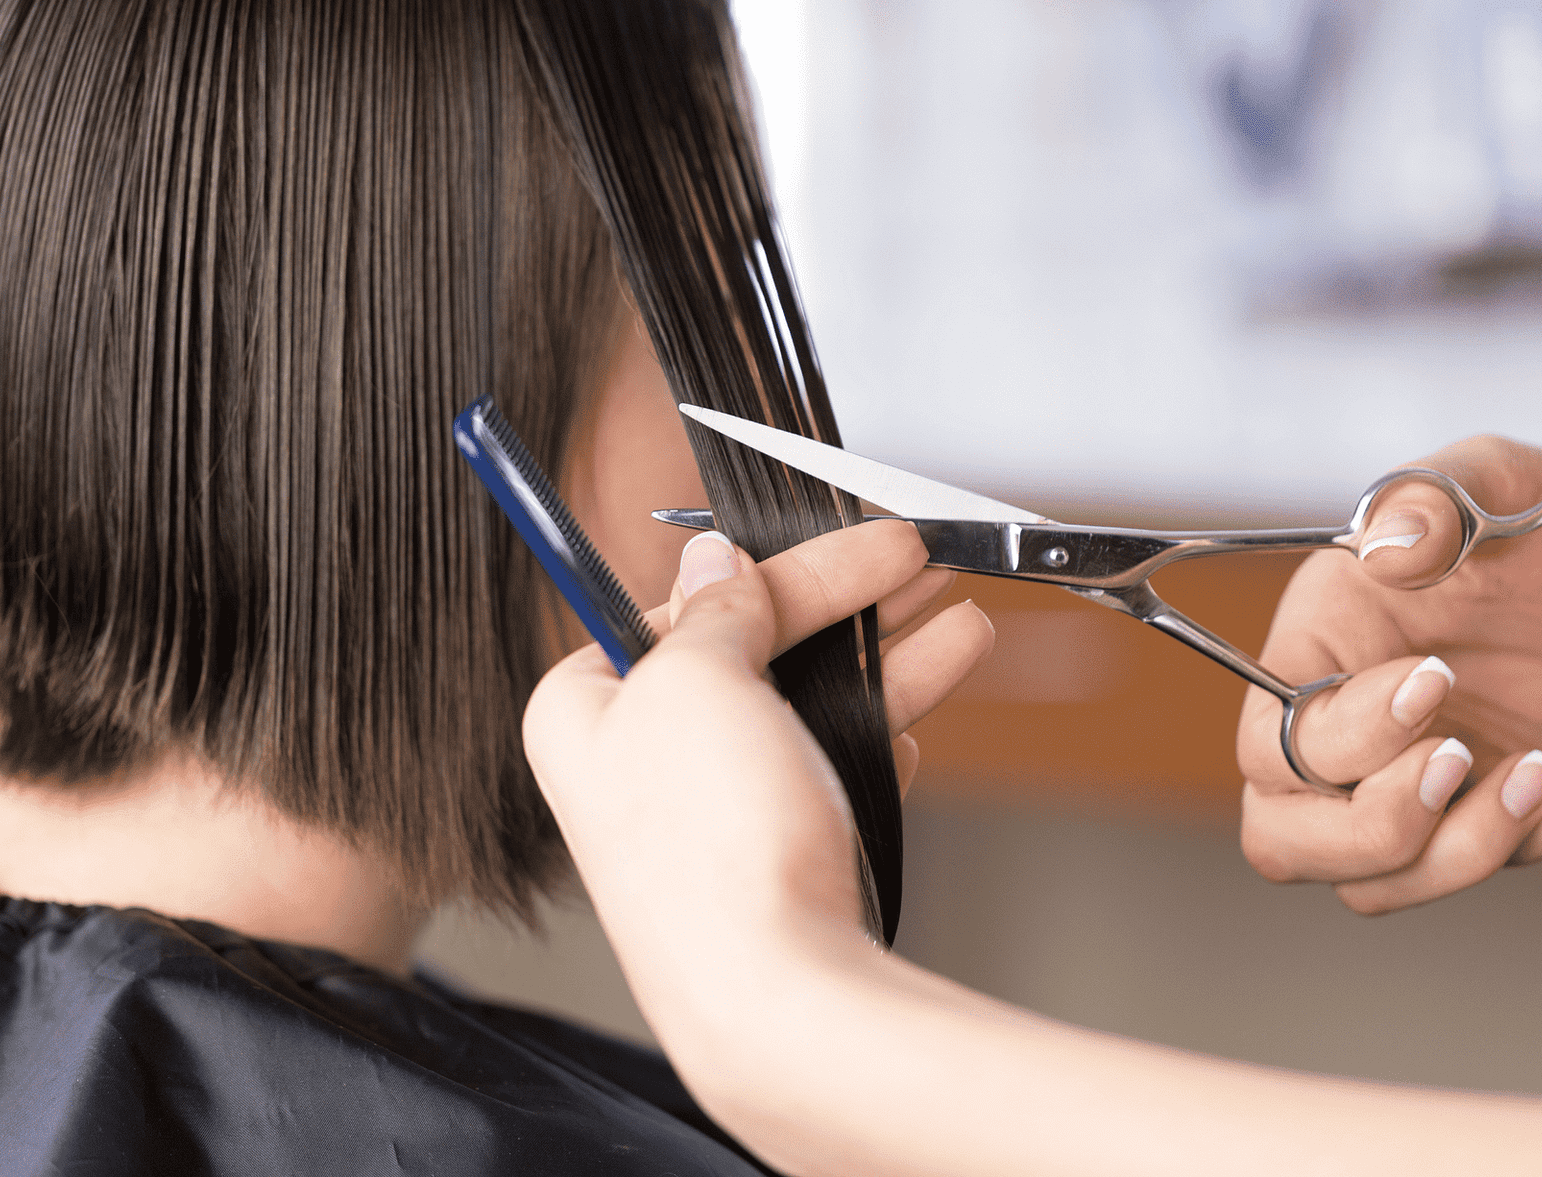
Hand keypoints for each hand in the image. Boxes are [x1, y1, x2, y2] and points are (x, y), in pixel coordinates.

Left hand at [522, 521, 993, 1008]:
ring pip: (803, 706)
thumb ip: (715, 608)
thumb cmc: (711, 854)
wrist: (779, 1004)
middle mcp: (637, 764)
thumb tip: (712, 559)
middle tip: (914, 561)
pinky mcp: (766, 860)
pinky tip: (924, 713)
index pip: (676, 605)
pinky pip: (827, 773)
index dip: (768, 568)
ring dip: (885, 656)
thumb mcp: (698, 678)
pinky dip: (879, 733)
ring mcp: (705, 816)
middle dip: (844, 600)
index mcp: (583, 711)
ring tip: (959, 624)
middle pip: (751, 648)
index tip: (847, 538)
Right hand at [1236, 436, 1541, 913]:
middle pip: (1282, 839)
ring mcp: (1410, 783)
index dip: (1342, 735)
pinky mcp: (1482, 818)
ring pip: (1376, 884)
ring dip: (1465, 848)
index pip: (1270, 738)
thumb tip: (1387, 540)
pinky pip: (1496, 866)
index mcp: (1320, 642)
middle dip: (1373, 829)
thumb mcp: (1498, 475)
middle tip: (1459, 761)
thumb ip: (1433, 496)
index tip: (1439, 677)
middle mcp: (1344, 726)